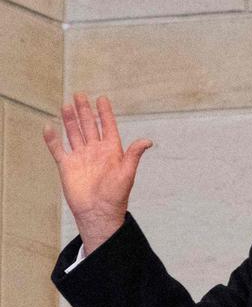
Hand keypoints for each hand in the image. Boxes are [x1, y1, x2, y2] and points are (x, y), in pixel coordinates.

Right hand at [43, 94, 151, 254]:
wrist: (98, 212)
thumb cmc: (116, 195)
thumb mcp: (127, 173)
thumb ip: (133, 155)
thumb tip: (148, 141)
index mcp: (111, 151)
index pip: (108, 126)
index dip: (105, 113)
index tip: (102, 98)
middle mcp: (95, 151)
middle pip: (89, 126)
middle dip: (85, 111)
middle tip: (80, 95)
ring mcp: (81, 157)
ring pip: (74, 133)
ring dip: (70, 120)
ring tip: (67, 105)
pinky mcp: (67, 166)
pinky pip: (58, 149)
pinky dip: (52, 139)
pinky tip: (49, 127)